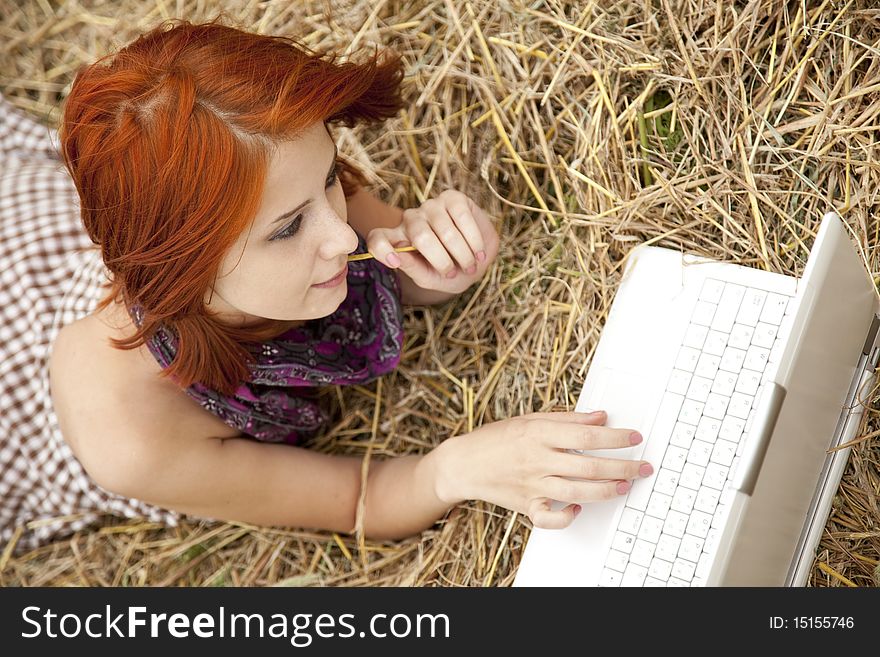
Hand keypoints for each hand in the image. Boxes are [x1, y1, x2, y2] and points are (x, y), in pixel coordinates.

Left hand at [365, 189, 499, 293]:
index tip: (394, 262)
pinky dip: (473, 239)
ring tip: (471, 266)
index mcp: (398, 240)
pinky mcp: (453, 198)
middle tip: (454, 274)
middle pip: (420, 236)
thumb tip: (397, 256)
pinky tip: (478, 251)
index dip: (381, 248)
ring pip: (445, 230)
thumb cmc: (449, 273)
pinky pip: (462, 216)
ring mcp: (431, 206)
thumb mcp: (429, 278)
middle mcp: (411, 220)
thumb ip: (412, 268)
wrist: (476, 262)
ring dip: (462, 254)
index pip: (378, 238)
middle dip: (442, 261)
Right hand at [433, 410, 653, 528]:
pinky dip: (567, 517)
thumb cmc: (496, 439)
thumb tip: (600, 417)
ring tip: (624, 486)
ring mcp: (532, 485)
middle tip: (643, 467)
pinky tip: (579, 509)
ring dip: (605, 491)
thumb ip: (567, 419)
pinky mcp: (525, 505)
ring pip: (576, 492)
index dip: (614, 438)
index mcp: (538, 434)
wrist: (462, 464)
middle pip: (587, 466)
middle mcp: (537, 460)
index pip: (585, 436)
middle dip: (621, 467)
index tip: (635, 438)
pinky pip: (549, 519)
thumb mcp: (530, 419)